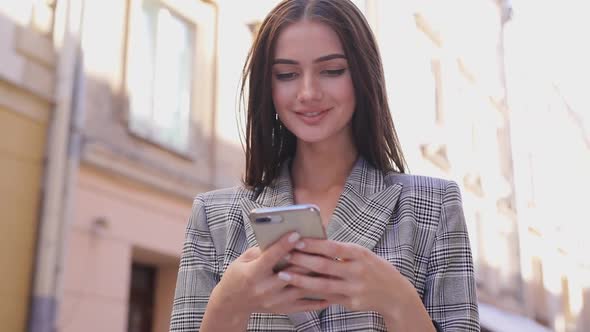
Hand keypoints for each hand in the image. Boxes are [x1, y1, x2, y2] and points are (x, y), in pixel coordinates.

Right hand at [209, 232, 329, 315]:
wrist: (232, 303)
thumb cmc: (238, 275)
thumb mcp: (244, 259)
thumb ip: (263, 250)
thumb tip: (285, 239)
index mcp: (253, 274)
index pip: (271, 257)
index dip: (284, 245)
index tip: (297, 233)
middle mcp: (265, 289)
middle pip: (291, 273)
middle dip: (308, 260)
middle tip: (324, 248)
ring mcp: (275, 301)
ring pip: (302, 289)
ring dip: (319, 279)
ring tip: (334, 268)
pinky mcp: (283, 309)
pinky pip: (305, 305)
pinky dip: (320, 299)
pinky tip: (332, 291)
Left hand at [278, 239, 419, 313]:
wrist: (395, 294)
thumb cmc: (374, 269)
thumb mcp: (363, 254)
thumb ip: (342, 251)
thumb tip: (315, 242)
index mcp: (360, 254)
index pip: (333, 247)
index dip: (314, 244)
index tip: (297, 240)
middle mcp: (358, 271)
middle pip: (325, 266)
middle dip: (302, 261)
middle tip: (285, 255)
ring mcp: (354, 289)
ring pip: (322, 285)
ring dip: (301, 280)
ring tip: (284, 274)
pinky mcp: (351, 303)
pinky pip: (327, 297)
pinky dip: (311, 293)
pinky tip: (297, 289)